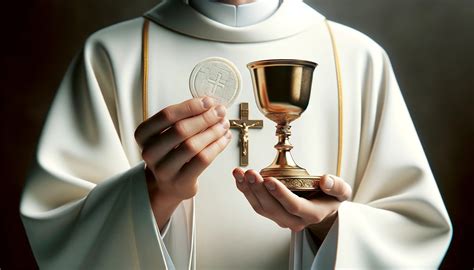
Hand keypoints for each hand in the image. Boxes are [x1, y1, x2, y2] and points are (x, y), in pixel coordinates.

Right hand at [135, 97, 231, 228]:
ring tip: (224, 124)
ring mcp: (163, 169)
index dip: (190, 106)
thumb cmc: (170, 153)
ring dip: (213, 132)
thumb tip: (211, 105)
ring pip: (192, 146)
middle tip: (220, 111)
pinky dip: (217, 146)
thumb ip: (184, 118)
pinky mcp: (180, 181)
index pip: (167, 115)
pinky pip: (202, 160)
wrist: (167, 185)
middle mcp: (150, 152)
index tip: (208, 101)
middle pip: (180, 129)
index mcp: (144, 135)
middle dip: (205, 118)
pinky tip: (224, 138)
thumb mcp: (168, 133)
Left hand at [232, 169, 351, 240]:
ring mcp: (281, 219)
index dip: (280, 194)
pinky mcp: (272, 213)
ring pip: (261, 208)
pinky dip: (246, 190)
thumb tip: (326, 180)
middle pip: (273, 209)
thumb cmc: (330, 198)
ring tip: (240, 173)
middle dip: (259, 190)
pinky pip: (256, 204)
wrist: (323, 209)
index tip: (269, 180)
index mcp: (312, 214)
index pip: (294, 206)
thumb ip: (336, 186)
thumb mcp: (342, 191)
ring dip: (248, 190)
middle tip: (250, 174)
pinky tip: (239, 178)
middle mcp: (294, 220)